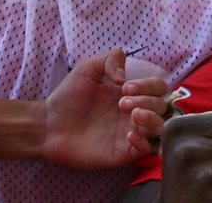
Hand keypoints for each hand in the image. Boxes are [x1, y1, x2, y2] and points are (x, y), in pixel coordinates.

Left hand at [42, 49, 168, 167]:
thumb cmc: (68, 97)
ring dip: (152, 120)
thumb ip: (110, 59)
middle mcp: (133, 112)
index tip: (125, 87)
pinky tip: (128, 135)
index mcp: (129, 93)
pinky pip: (147, 150)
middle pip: (162, 106)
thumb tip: (126, 76)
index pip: (157, 87)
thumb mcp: (87, 67)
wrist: (50, 125)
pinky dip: (143, 141)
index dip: (148, 85)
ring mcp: (130, 133)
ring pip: (160, 129)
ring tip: (133, 116)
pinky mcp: (123, 153)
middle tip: (122, 103)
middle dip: (147, 101)